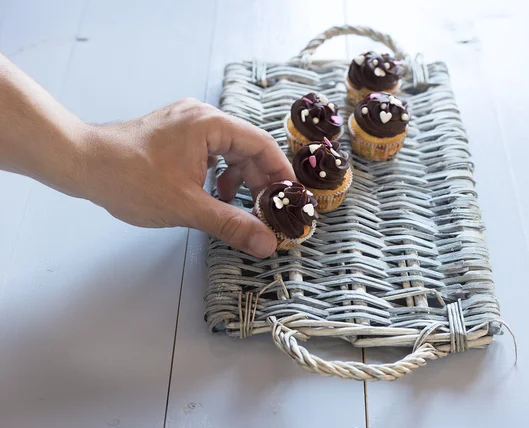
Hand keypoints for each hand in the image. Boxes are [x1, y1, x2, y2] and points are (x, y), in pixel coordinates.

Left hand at [79, 98, 293, 257]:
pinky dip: (219, 174)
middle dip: (259, 180)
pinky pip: (210, 152)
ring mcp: (187, 123)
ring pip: (229, 151)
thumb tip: (267, 243)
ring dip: (239, 179)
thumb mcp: (187, 207)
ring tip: (239, 206)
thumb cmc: (130, 179)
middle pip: (247, 148)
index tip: (291, 199)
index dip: (281, 173)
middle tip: (268, 211)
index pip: (262, 145)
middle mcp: (202, 117)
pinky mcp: (176, 134)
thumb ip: (231, 224)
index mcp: (210, 125)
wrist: (82, 164)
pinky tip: (214, 195)